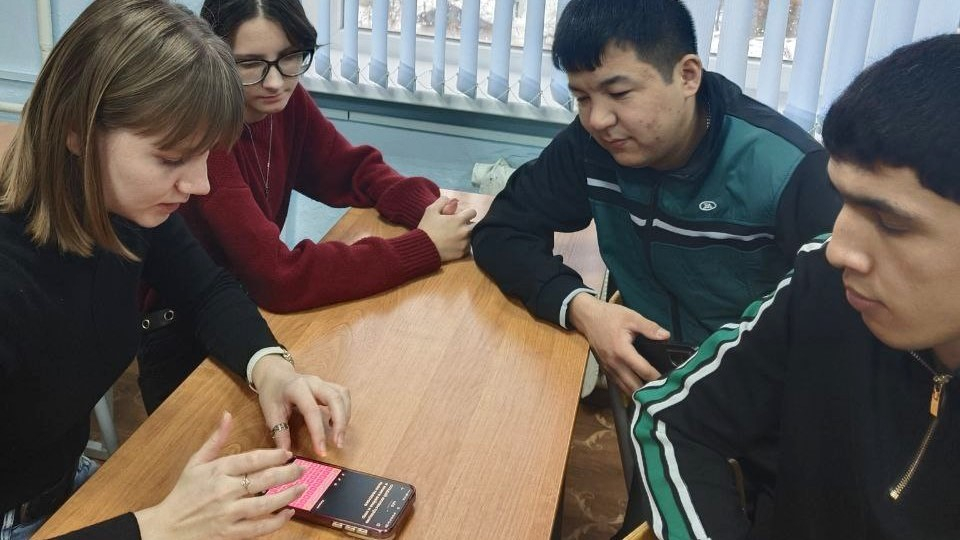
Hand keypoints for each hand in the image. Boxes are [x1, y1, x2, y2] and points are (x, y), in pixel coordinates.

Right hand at [135, 412, 304, 539]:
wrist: (166, 527)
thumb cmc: (183, 493)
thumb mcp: (195, 462)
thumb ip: (215, 439)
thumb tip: (227, 415)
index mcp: (217, 470)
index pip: (252, 459)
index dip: (274, 455)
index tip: (288, 454)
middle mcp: (224, 490)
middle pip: (264, 479)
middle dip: (288, 473)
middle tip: (302, 469)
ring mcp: (228, 513)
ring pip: (265, 504)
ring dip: (288, 495)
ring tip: (302, 488)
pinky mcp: (230, 533)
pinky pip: (258, 528)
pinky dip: (276, 521)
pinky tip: (288, 513)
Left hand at [251, 355, 350, 456]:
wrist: (275, 375)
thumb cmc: (272, 393)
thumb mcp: (270, 412)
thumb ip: (280, 432)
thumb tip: (286, 453)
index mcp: (297, 388)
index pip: (312, 411)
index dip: (318, 433)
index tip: (322, 452)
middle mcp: (314, 382)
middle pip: (335, 399)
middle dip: (340, 423)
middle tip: (338, 444)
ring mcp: (323, 382)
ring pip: (342, 396)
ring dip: (345, 417)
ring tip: (339, 436)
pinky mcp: (329, 385)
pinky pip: (343, 395)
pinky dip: (345, 410)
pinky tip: (337, 424)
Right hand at [418, 196, 477, 261]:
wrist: (422, 249)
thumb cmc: (426, 228)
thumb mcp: (431, 211)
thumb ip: (442, 201)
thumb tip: (451, 199)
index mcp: (459, 220)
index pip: (473, 212)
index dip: (467, 213)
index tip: (461, 216)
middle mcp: (465, 231)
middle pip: (475, 225)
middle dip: (469, 224)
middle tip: (459, 227)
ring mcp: (464, 243)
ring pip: (472, 236)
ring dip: (467, 235)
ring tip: (456, 236)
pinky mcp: (462, 253)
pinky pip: (468, 248)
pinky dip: (464, 245)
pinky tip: (455, 245)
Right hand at [568, 293, 669, 394]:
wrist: (587, 317)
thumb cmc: (610, 316)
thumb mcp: (631, 317)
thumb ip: (649, 328)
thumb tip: (666, 336)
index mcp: (622, 351)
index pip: (643, 371)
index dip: (657, 377)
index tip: (670, 380)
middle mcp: (614, 364)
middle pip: (634, 386)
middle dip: (649, 390)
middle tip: (664, 389)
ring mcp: (608, 368)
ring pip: (625, 389)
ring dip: (638, 392)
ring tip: (653, 392)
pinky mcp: (604, 369)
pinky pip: (618, 384)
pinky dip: (628, 389)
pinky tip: (638, 389)